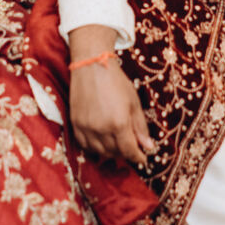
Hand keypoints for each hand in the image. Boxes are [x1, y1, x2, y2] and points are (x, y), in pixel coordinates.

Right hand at [67, 25, 155, 164]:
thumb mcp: (134, 103)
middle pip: (115, 152)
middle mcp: (101, 128)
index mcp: (119, 123)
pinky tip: (102, 141)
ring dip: (110, 151)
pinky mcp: (75, 123)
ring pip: (99, 151)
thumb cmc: (116, 82)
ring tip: (117, 143)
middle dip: (125, 153)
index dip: (138, 157)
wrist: (91, 66)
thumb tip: (148, 147)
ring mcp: (86, 127)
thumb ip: (140, 127)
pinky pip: (85, 144)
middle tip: (131, 147)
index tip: (143, 158)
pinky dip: (95, 147)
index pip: (129, 151)